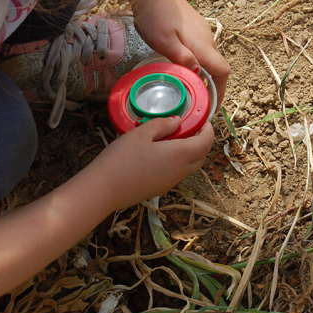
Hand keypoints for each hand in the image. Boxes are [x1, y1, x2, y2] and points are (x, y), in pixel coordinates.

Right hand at [94, 117, 213, 209]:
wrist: (103, 190)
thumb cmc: (121, 159)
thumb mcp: (141, 133)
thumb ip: (162, 125)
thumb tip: (177, 122)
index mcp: (179, 156)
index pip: (205, 144)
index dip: (209, 131)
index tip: (205, 122)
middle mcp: (179, 172)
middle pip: (200, 157)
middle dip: (201, 142)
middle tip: (191, 129)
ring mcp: (169, 183)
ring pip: (188, 167)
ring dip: (188, 153)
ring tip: (172, 139)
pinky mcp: (158, 189)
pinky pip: (175, 174)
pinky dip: (176, 162)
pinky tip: (158, 154)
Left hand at [128, 0, 229, 108]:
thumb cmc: (155, 14)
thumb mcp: (163, 40)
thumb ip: (181, 57)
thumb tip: (197, 73)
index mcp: (202, 45)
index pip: (222, 72)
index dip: (220, 92)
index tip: (211, 107)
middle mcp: (207, 40)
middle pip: (218, 68)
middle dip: (212, 88)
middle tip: (198, 104)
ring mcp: (202, 33)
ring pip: (210, 60)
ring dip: (204, 77)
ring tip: (190, 90)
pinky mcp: (195, 29)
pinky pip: (202, 52)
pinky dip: (199, 65)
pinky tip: (184, 69)